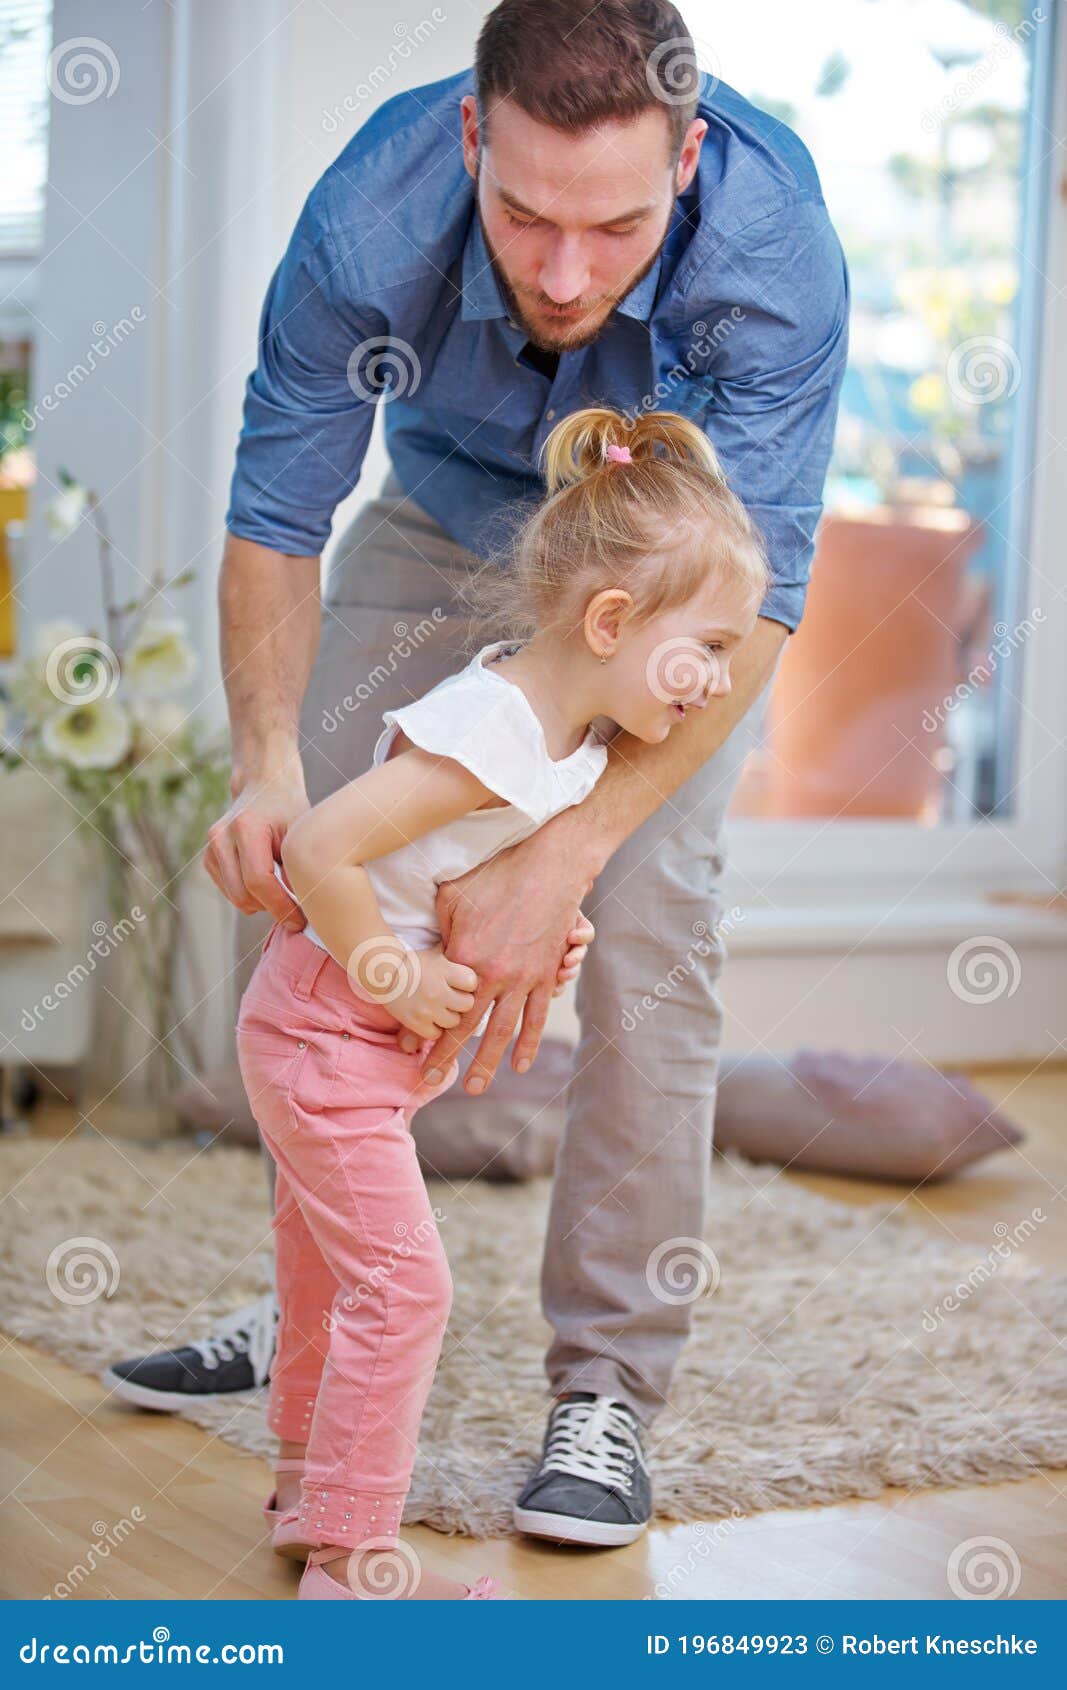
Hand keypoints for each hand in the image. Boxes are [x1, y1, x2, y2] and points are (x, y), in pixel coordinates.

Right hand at [203, 761, 309, 926]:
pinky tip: (267, 880)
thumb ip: (296, 870)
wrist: (264, 785)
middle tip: (296, 912)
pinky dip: (250, 895)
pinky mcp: (208, 858)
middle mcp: (221, 837)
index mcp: (246, 827)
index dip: (279, 907)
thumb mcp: (300, 835)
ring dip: (261, 903)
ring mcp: (211, 847)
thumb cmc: (288, 810)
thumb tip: (297, 910)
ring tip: (283, 889)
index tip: (298, 921)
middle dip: (271, 908)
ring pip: (236, 897)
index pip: (258, 881)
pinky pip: (230, 892)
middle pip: (243, 894)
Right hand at [369, 942, 477, 1040]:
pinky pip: (437, 1034)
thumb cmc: (415, 963)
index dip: (468, 983)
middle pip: (468, 1004)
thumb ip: (459, 956)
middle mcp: (438, 990)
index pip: (472, 982)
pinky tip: (430, 1017)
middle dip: (461, 1001)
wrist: (383, 974)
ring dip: (449, 1016)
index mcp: (444, 969)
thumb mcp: (437, 953)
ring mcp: (427, 1009)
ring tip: (440, 1006)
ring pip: (454, 1022)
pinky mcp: (416, 1023)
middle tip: (451, 996)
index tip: (460, 982)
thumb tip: (483, 953)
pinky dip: (435, 1028)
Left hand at [415, 825, 596, 1092]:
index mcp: (466, 958)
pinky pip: (536, 1017)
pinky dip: (529, 1043)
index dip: (424, 1031)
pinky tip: (521, 1065)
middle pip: (468, 1027)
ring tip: (477, 1087)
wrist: (550, 866)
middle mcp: (493, 976)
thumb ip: (441, 927)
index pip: (441, 1004)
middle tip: (432, 1081)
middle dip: (449, 1057)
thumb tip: (430, 944)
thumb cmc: (498, 874)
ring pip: (503, 1031)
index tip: (408, 1050)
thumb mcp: (455, 895)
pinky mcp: (546, 975)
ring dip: (488, 1063)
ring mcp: (523, 979)